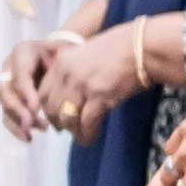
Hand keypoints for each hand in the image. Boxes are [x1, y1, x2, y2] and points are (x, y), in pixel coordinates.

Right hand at [0, 37, 59, 141]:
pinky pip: (6, 115)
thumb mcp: (66, 52)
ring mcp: (7, 83)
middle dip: (17, 109)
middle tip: (31, 123)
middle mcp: (9, 67)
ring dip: (18, 120)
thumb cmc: (66, 53)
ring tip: (35, 131)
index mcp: (23, 52)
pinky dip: (15, 128)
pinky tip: (29, 137)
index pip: (19, 74)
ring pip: (4, 104)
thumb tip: (61, 91)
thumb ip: (61, 66)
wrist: (62, 54)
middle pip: (5, 90)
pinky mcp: (9, 99)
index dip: (25, 92)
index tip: (36, 109)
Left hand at [40, 27, 149, 142]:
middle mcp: (67, 73)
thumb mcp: (86, 53)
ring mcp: (82, 84)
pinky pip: (87, 122)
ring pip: (67, 118)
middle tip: (67, 130)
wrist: (143, 46)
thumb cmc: (120, 48)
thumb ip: (72, 71)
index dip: (46, 109)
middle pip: (51, 107)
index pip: (42, 92)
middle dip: (58, 123)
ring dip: (73, 131)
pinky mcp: (99, 95)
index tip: (55, 118)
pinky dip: (88, 134)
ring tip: (81, 136)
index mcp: (62, 61)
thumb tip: (66, 95)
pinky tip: (92, 138)